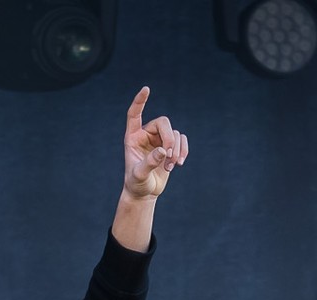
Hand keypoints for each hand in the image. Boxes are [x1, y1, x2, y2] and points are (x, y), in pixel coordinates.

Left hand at [122, 86, 186, 201]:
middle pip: (164, 123)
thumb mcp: (139, 175)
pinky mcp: (170, 146)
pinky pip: (182, 140)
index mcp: (133, 137)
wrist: (145, 192)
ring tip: (171, 167)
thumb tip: (162, 151)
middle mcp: (146, 134)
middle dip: (170, 139)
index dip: (140, 101)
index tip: (146, 89)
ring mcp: (159, 139)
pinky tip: (179, 163)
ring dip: (176, 150)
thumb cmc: (137, 184)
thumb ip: (149, 163)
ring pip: (175, 134)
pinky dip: (183, 151)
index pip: (134, 114)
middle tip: (169, 156)